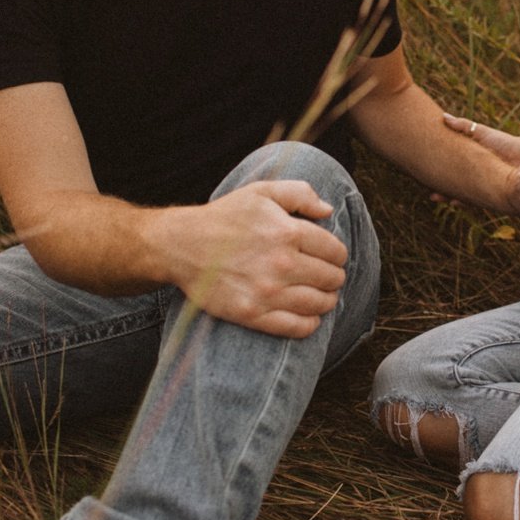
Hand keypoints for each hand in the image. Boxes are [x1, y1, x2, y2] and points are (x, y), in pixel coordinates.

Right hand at [150, 180, 348, 336]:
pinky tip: (309, 317)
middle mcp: (282, 264)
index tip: (330, 257)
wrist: (182, 246)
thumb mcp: (261, 192)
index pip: (335, 252)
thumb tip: (329, 211)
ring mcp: (268, 292)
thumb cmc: (224, 218)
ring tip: (320, 296)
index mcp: (288, 232)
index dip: (337, 255)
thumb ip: (299, 194)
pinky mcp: (253, 315)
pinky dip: (310, 324)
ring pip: (319, 304)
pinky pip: (297, 327)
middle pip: (331, 279)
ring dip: (326, 301)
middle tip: (326, 277)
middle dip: (333, 278)